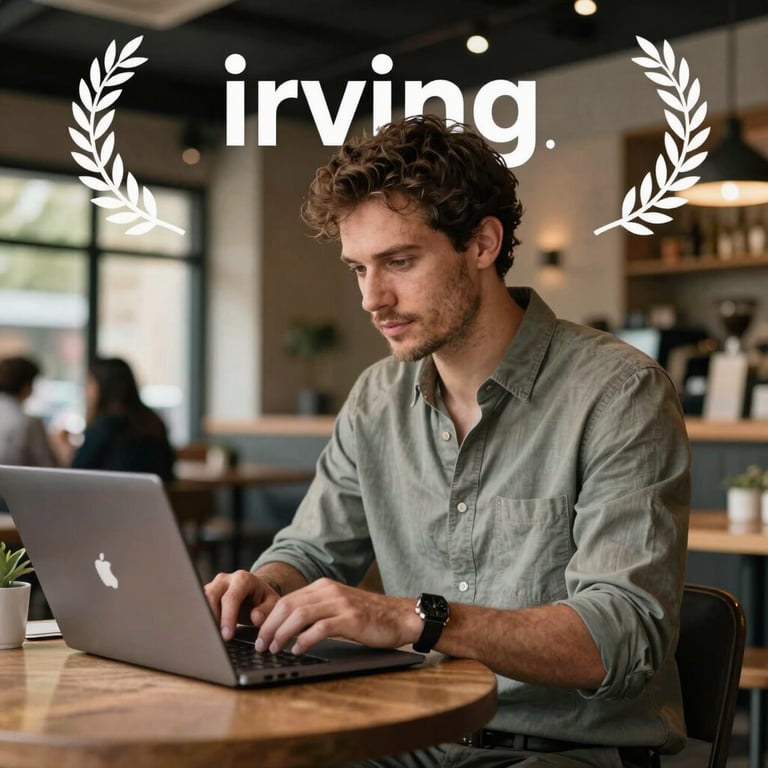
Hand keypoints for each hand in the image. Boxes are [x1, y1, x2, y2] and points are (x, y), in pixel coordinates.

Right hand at [203, 570, 280, 639]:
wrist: (254, 592)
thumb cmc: (262, 600)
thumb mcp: (272, 603)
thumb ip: (266, 610)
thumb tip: (255, 618)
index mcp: (243, 579)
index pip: (231, 598)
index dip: (228, 618)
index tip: (227, 636)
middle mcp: (225, 579)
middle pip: (211, 595)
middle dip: (211, 618)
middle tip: (214, 638)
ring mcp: (213, 585)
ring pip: (201, 599)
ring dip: (203, 619)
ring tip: (208, 637)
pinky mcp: (205, 594)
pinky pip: (198, 605)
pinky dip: (200, 619)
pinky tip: (204, 632)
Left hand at [254, 577, 421, 654]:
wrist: (400, 617)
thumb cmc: (369, 617)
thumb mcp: (339, 608)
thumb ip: (317, 611)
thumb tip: (287, 628)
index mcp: (324, 586)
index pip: (287, 600)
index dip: (269, 618)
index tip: (259, 635)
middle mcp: (329, 591)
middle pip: (288, 605)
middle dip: (269, 626)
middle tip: (261, 645)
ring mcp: (340, 603)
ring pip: (299, 615)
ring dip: (282, 634)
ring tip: (274, 649)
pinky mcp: (350, 618)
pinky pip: (320, 628)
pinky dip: (304, 640)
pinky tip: (298, 650)